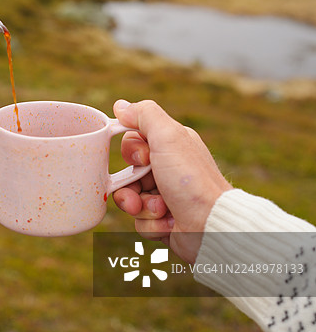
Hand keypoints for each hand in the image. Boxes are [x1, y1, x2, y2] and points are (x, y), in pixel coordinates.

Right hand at [112, 99, 231, 262]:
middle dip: (131, 186)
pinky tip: (169, 223)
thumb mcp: (167, 137)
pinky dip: (152, 225)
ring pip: (131, 200)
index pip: (132, 143)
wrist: (210, 225)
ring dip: (142, 207)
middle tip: (143, 190)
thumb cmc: (191, 180)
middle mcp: (168, 169)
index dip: (131, 153)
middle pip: (127, 174)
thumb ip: (144, 115)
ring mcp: (166, 196)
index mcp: (170, 146)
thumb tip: (119, 106)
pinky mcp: (164, 221)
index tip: (144, 159)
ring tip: (162, 210)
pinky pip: (140, 222)